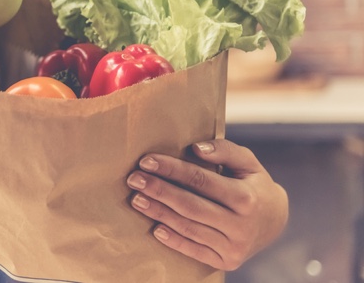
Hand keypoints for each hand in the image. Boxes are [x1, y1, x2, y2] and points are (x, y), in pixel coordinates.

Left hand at [126, 139, 288, 270]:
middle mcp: (241, 225)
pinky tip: (154, 228)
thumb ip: (224, 150)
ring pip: (188, 228)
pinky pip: (194, 251)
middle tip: (134, 179)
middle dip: (158, 191)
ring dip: (159, 213)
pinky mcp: (226, 261)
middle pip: (190, 205)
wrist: (275, 222)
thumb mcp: (248, 162)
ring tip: (136, 199)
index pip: (200, 180)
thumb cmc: (254, 185)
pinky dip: (173, 240)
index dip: (171, 169)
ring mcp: (234, 247)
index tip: (146, 161)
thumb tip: (196, 148)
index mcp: (246, 197)